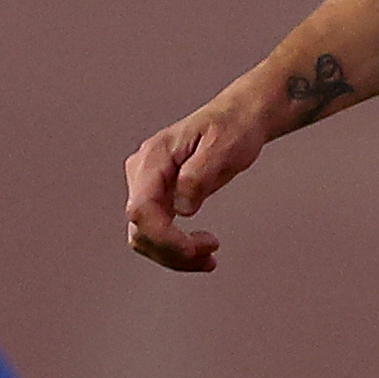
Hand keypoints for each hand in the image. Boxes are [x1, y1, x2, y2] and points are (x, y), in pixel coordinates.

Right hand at [121, 78, 282, 272]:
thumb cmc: (232, 127)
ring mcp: (148, 186)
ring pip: (145, 237)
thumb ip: (198, 177)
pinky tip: (199, 252)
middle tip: (209, 255)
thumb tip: (182, 209)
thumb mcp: (222, 147)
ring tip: (208, 258)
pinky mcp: (159, 197)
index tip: (195, 248)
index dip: (164, 237)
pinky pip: (157, 232)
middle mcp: (143, 172)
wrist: (238, 119)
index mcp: (153, 157)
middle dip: (173, 251)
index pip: (141, 209)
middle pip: (141, 229)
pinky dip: (176, 248)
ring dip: (174, 256)